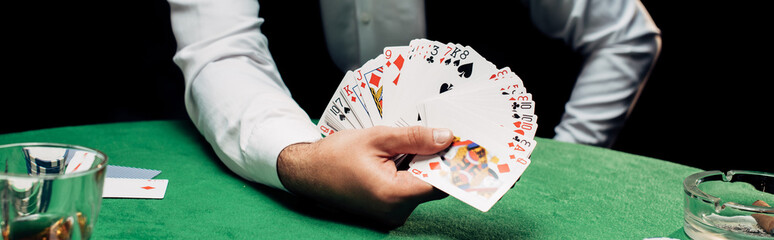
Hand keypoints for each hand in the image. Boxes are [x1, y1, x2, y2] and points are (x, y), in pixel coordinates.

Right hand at [277, 126, 453, 225]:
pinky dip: (411, 173)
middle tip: (443, 134)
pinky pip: (409, 191)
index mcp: (392, 194)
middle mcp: (394, 211)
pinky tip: (401, 156)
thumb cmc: (334, 155)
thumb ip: (414, 138)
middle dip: (438, 159)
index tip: (466, 145)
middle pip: (432, 184)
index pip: (439, 182)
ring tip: (413, 143)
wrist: (305, 172)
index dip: (453, 162)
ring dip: (422, 165)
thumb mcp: (377, 137)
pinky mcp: (387, 211)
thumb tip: (446, 137)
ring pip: (421, 187)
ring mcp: (390, 215)